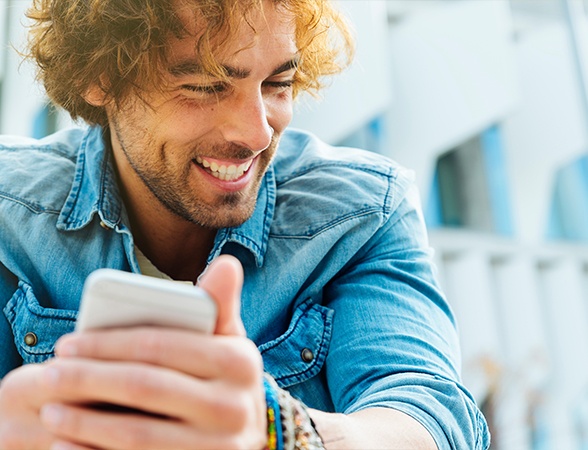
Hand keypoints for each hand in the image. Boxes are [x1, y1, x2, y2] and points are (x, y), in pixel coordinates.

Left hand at [1, 255, 266, 449]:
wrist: (243, 433)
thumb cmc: (221, 375)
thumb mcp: (228, 340)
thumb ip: (220, 303)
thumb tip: (228, 262)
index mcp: (239, 361)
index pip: (162, 346)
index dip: (109, 344)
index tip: (68, 343)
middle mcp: (235, 406)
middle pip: (145, 387)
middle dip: (89, 379)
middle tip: (51, 374)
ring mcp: (219, 447)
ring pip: (138, 434)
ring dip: (85, 421)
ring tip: (52, 410)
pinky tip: (70, 445)